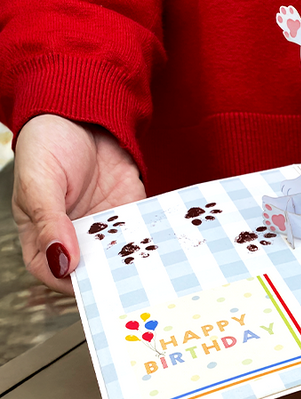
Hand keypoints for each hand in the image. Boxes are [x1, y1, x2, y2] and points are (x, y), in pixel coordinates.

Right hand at [12, 115, 145, 294]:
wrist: (86, 115)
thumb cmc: (50, 142)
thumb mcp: (40, 179)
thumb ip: (48, 220)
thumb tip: (61, 261)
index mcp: (42, 233)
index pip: (51, 271)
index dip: (67, 282)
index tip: (86, 282)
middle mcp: (74, 237)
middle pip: (91, 272)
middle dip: (107, 280)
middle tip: (125, 281)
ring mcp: (103, 230)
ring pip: (119, 260)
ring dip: (132, 265)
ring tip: (147, 268)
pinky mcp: (129, 218)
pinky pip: (141, 238)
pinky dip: (151, 244)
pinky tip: (163, 247)